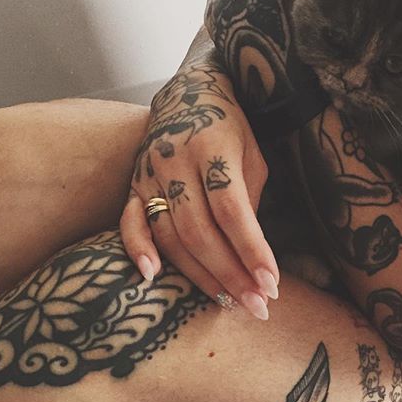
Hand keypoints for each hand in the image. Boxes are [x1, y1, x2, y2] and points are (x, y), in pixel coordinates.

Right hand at [119, 63, 278, 319]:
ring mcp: (149, 174)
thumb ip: (247, 201)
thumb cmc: (230, 129)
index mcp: (212, 148)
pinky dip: (137, 249)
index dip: (251, 250)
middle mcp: (176, 162)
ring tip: (228, 302)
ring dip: (199, 275)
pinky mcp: (132, 185)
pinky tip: (152, 277)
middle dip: (230, 274)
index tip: (271, 284)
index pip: (232, 210)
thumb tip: (249, 255)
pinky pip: (129, 222)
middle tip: (257, 306)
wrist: (187, 95)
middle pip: (200, 231)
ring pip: (170, 235)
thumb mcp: (251, 156)